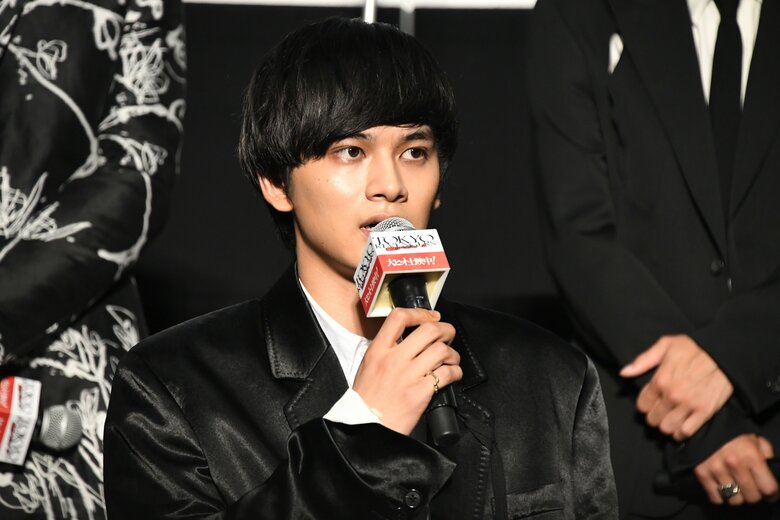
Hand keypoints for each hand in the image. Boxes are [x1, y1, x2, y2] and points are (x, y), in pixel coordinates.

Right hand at [353, 308, 461, 435]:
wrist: (364, 427)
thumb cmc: (366, 400)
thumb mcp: (367, 366)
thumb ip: (384, 350)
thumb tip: (406, 339)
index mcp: (377, 351)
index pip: (399, 318)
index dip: (420, 313)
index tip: (431, 316)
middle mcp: (393, 360)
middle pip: (428, 330)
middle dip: (445, 330)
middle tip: (448, 335)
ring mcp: (407, 376)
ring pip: (441, 351)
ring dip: (452, 353)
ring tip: (451, 359)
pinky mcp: (420, 393)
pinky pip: (446, 374)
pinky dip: (455, 372)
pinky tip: (453, 374)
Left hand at [620, 335, 732, 439]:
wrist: (724, 354)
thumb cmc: (694, 348)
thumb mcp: (665, 345)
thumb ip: (643, 361)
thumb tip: (624, 372)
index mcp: (660, 380)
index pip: (642, 405)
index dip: (644, 405)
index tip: (649, 402)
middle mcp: (672, 395)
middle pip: (653, 419)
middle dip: (653, 416)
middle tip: (659, 411)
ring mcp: (689, 405)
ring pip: (667, 428)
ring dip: (666, 426)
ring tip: (669, 419)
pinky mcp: (704, 412)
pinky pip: (686, 432)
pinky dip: (680, 433)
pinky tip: (680, 427)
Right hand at [694, 434, 777, 504]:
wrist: (704, 424)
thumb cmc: (733, 433)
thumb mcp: (756, 439)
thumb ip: (766, 456)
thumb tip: (771, 474)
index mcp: (751, 455)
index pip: (769, 488)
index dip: (772, 493)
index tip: (769, 493)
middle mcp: (734, 464)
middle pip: (752, 497)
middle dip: (754, 494)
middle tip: (751, 487)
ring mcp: (716, 470)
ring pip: (734, 500)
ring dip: (737, 495)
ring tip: (736, 486)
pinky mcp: (702, 473)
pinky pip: (716, 498)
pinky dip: (720, 495)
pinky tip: (723, 486)